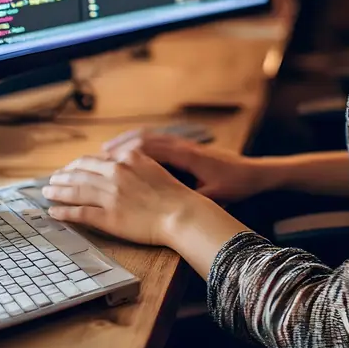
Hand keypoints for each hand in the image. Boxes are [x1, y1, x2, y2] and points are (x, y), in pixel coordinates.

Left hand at [41, 150, 192, 244]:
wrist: (182, 213)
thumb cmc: (174, 194)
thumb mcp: (153, 167)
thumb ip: (134, 163)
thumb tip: (119, 162)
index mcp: (127, 159)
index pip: (94, 160)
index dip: (78, 165)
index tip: (70, 169)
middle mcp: (115, 173)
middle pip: (80, 172)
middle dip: (63, 176)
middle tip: (52, 179)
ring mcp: (110, 195)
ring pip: (75, 190)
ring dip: (57, 191)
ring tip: (47, 192)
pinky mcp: (108, 216)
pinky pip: (79, 212)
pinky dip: (64, 211)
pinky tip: (54, 212)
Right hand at [102, 127, 268, 202]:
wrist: (253, 172)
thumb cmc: (236, 184)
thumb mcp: (216, 196)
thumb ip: (195, 200)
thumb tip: (174, 209)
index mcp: (188, 156)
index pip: (152, 148)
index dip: (127, 152)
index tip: (106, 158)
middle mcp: (183, 146)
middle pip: (146, 139)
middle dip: (120, 145)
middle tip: (95, 154)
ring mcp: (184, 144)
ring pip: (150, 138)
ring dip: (127, 143)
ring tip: (104, 152)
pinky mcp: (186, 148)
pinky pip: (157, 141)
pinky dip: (139, 145)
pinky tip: (128, 154)